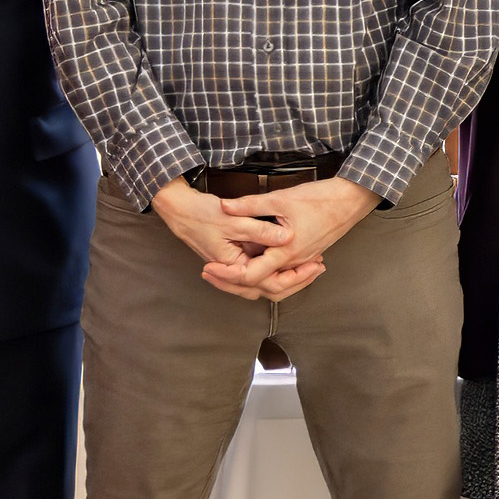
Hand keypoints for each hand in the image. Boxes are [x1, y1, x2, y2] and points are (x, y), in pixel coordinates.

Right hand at [151, 179, 313, 303]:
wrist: (180, 211)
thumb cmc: (202, 214)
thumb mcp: (235, 220)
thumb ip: (261, 231)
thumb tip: (287, 237)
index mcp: (234, 267)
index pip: (269, 282)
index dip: (296, 276)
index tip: (315, 265)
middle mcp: (234, 273)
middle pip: (270, 288)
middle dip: (297, 281)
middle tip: (318, 267)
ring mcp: (235, 268)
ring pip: (266, 282)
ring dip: (288, 276)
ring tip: (312, 264)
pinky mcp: (236, 260)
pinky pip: (260, 271)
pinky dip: (277, 267)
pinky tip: (292, 258)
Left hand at [214, 175, 375, 302]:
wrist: (350, 200)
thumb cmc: (319, 199)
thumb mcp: (280, 198)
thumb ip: (250, 205)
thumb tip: (225, 206)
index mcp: (286, 251)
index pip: (252, 275)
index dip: (228, 275)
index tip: (210, 268)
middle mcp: (294, 262)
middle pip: (262, 288)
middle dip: (234, 284)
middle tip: (212, 274)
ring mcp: (302, 260)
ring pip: (275, 284)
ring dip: (251, 282)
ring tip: (228, 274)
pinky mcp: (307, 256)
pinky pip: (285, 276)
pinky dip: (268, 276)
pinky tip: (256, 264)